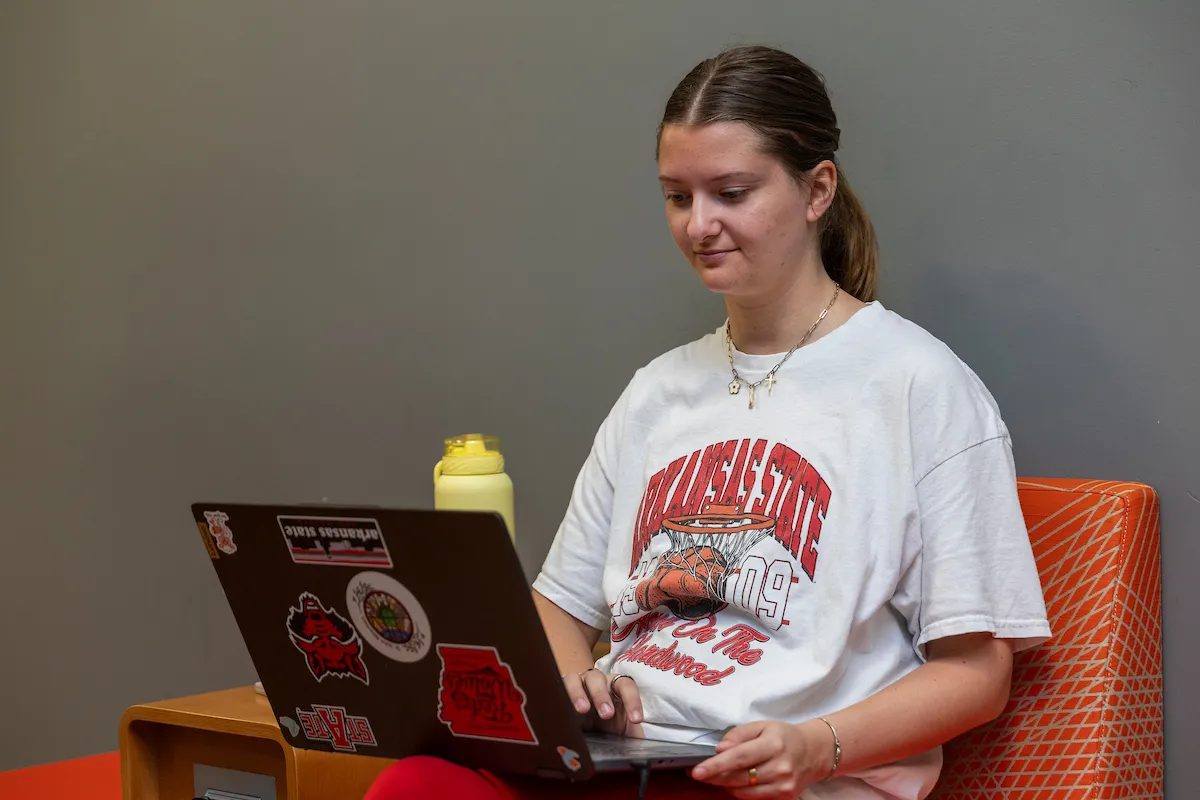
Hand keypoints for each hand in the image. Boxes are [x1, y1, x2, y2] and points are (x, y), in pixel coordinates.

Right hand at [561, 668, 644, 737]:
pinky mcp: (562, 691)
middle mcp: (597, 683)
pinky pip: (560, 686)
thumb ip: (632, 737)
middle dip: (602, 696)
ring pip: (576, 679)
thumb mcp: (622, 733)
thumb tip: (642, 751)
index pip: (626, 686)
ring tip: (582, 709)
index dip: (632, 701)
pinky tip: (563, 707)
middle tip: (606, 714)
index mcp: (615, 688)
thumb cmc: (608, 728)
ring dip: (579, 693)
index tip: (636, 720)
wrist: (585, 728)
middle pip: (599, 678)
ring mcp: (578, 684)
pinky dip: (563, 694)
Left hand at [689, 720, 829, 797]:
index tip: (696, 771)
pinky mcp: (784, 797)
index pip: (738, 758)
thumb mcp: (761, 726)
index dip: (715, 766)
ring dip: (725, 784)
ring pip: (742, 790)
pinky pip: (752, 797)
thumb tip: (720, 749)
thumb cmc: (783, 736)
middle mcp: (779, 767)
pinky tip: (735, 780)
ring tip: (718, 774)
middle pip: (738, 777)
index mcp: (773, 744)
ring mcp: (783, 785)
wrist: (814, 752)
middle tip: (698, 772)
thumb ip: (738, 735)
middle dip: (714, 776)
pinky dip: (739, 790)